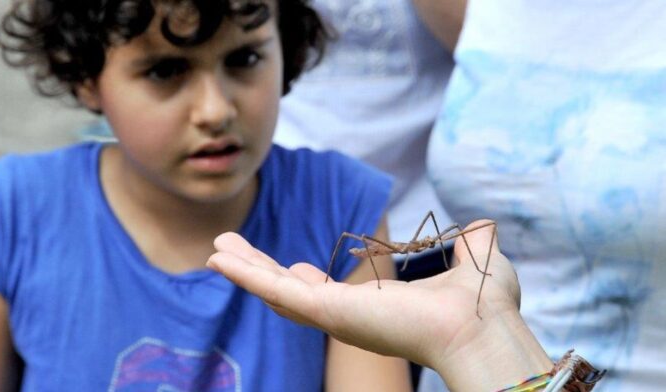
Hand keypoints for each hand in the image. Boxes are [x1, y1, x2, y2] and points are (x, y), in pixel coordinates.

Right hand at [207, 220, 523, 370]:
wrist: (483, 325)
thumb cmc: (483, 304)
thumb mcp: (473, 260)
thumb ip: (471, 241)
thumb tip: (481, 225)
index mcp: (376, 307)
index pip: (329, 294)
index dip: (306, 280)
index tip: (295, 266)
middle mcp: (349, 316)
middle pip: (291, 294)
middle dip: (261, 272)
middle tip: (231, 252)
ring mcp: (334, 316)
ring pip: (275, 293)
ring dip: (244, 270)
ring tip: (215, 251)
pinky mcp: (326, 312)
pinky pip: (275, 292)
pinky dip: (245, 274)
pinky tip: (219, 258)